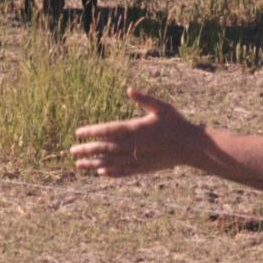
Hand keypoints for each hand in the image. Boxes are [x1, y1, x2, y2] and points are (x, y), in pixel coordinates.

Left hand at [71, 89, 203, 178]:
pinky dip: (111, 172)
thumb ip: (144, 99)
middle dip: (86, 149)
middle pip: (104, 148)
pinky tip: (101, 173)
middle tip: (71, 151)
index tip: (78, 133)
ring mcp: (137, 158)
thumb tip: (129, 89)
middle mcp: (133, 145)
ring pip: (110, 161)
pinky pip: (123, 171)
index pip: (108, 130)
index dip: (91, 132)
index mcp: (135, 129)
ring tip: (79, 165)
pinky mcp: (143, 168)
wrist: (191, 146)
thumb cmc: (176, 123)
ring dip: (93, 163)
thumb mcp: (161, 107)